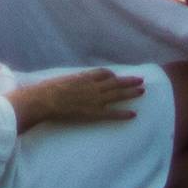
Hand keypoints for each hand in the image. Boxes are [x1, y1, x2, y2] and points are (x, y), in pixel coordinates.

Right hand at [16, 67, 139, 128]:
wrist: (46, 99)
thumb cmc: (49, 89)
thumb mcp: (63, 79)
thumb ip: (73, 80)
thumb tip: (73, 81)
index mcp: (85, 76)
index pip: (103, 73)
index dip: (111, 74)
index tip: (116, 76)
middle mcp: (93, 86)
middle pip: (115, 82)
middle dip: (129, 81)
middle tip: (141, 79)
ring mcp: (95, 100)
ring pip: (117, 94)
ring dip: (131, 92)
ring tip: (142, 91)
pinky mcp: (94, 113)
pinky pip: (112, 114)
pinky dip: (123, 114)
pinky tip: (133, 114)